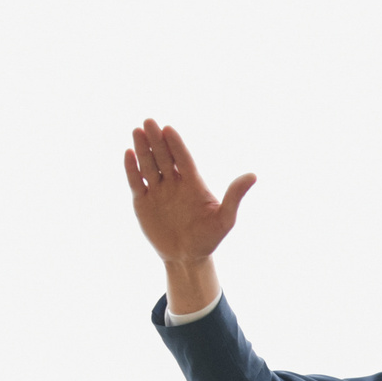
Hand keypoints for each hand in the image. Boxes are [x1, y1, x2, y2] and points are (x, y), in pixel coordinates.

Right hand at [125, 120, 255, 316]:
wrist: (187, 259)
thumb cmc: (208, 239)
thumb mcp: (225, 219)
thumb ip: (235, 196)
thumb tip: (253, 175)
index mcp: (193, 182)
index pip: (183, 158)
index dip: (176, 144)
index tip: (169, 129)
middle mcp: (174, 183)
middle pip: (164, 157)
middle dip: (156, 140)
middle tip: (149, 121)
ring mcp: (158, 191)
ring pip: (149, 165)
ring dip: (143, 149)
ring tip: (137, 131)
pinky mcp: (143, 202)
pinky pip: (137, 182)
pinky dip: (132, 169)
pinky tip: (128, 153)